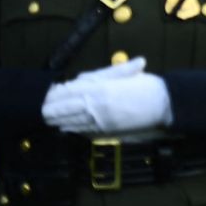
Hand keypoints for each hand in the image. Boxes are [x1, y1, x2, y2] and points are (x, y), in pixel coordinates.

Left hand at [42, 57, 173, 135]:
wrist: (164, 105)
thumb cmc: (148, 86)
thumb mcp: (125, 74)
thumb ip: (102, 75)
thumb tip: (81, 79)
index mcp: (100, 87)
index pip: (71, 91)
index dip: (58, 93)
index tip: (48, 93)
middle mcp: (96, 104)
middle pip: (67, 108)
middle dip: (53, 109)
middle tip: (40, 110)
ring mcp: (100, 120)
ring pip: (73, 121)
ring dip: (60, 121)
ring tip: (49, 120)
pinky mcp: (107, 131)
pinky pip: (85, 131)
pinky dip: (74, 129)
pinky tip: (68, 129)